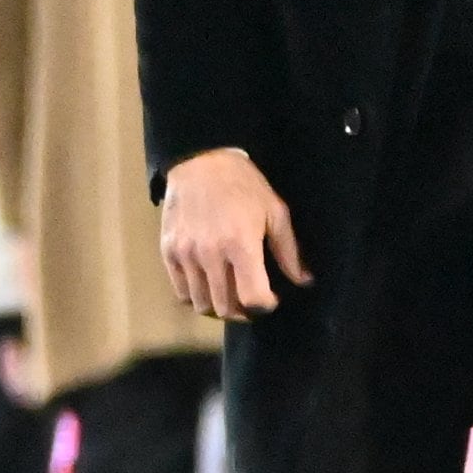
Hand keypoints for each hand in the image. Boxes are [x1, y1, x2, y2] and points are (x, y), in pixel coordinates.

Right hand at [160, 148, 306, 320]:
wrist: (200, 161)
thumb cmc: (244, 185)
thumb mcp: (275, 212)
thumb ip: (288, 251)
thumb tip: (303, 280)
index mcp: (241, 244)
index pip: (252, 298)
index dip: (265, 306)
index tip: (270, 299)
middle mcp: (211, 254)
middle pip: (225, 308)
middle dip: (243, 312)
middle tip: (250, 301)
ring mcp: (186, 255)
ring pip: (201, 305)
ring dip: (218, 307)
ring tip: (229, 296)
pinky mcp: (169, 252)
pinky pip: (180, 292)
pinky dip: (195, 297)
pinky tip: (208, 286)